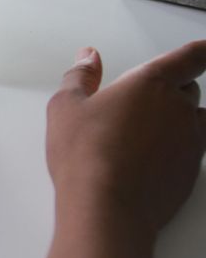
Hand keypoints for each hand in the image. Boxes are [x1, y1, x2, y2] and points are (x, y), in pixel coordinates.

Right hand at [45, 41, 205, 257]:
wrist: (106, 207)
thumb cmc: (85, 154)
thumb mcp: (65, 106)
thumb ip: (79, 76)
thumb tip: (88, 58)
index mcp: (151, 83)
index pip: (192, 57)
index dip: (200, 51)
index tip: (203, 49)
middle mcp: (179, 109)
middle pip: (191, 89)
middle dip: (174, 88)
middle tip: (144, 98)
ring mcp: (190, 142)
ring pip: (196, 121)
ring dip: (179, 119)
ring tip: (147, 131)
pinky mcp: (191, 172)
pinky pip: (191, 151)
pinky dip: (176, 148)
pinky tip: (148, 159)